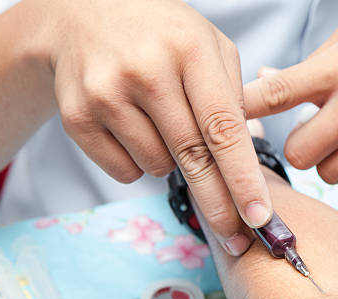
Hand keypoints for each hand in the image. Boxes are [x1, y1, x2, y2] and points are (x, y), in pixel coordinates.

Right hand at [39, 0, 270, 254]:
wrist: (81, 14)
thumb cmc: (161, 35)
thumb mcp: (207, 44)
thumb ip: (234, 95)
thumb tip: (245, 160)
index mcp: (190, 50)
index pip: (223, 128)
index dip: (243, 178)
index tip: (260, 217)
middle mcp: (146, 71)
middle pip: (192, 159)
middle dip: (218, 205)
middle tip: (237, 238)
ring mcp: (106, 94)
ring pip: (157, 167)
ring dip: (171, 163)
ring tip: (162, 121)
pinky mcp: (76, 117)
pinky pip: (123, 172)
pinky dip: (138, 162)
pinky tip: (134, 127)